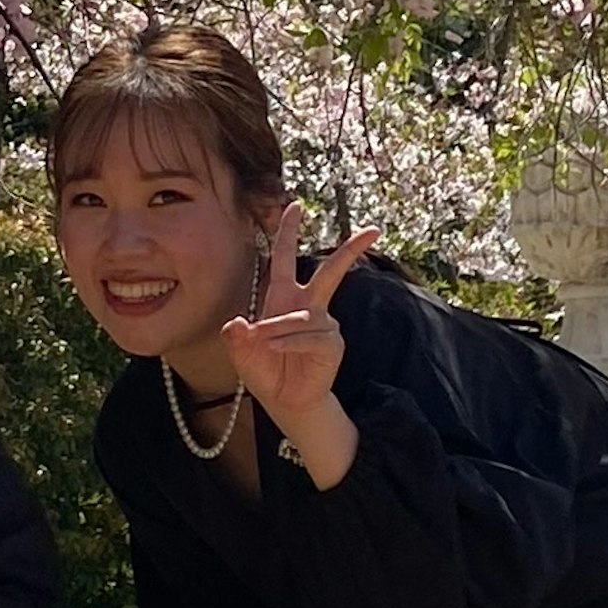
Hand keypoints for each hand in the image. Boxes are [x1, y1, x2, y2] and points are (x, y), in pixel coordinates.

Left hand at [222, 203, 376, 475]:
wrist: (284, 400)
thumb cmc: (264, 370)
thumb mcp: (240, 352)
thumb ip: (234, 336)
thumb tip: (238, 323)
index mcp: (283, 297)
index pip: (285, 258)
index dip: (287, 232)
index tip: (294, 206)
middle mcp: (308, 305)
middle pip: (331, 271)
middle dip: (351, 250)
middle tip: (372, 231)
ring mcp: (324, 324)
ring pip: (303, 316)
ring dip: (280, 330)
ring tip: (265, 345)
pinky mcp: (332, 344)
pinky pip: (312, 336)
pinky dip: (291, 342)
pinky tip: (278, 350)